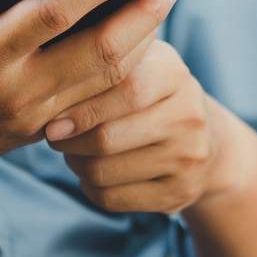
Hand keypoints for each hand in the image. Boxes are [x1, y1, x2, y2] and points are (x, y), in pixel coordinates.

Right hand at [0, 0, 183, 200]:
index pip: (54, 13)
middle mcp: (17, 92)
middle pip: (101, 51)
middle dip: (143, 13)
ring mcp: (34, 118)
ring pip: (108, 80)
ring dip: (143, 39)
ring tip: (163, 1)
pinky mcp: (42, 131)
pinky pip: (97, 98)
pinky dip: (124, 67)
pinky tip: (138, 36)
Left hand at [46, 40, 244, 213]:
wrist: (207, 139)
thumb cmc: (151, 93)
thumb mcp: (139, 62)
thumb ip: (101, 58)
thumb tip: (48, 71)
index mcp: (174, 73)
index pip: (125, 89)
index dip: (81, 107)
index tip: (51, 118)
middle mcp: (188, 115)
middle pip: (108, 138)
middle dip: (69, 141)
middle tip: (54, 135)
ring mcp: (188, 157)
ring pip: (103, 172)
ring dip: (75, 164)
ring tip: (73, 150)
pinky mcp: (178, 193)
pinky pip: (112, 199)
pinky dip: (89, 187)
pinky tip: (92, 172)